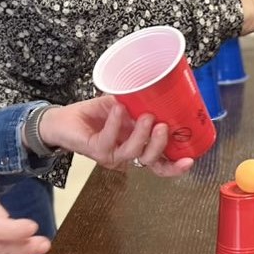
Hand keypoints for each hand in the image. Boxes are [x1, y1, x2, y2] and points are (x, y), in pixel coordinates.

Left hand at [39, 98, 192, 178]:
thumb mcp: (125, 105)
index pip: (160, 164)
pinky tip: (118, 109)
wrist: (63, 118)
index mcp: (138, 148)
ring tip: (145, 115)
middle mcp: (126, 155)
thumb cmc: (95, 114)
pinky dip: (115, 123)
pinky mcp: (95, 150)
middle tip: (163, 127)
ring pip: (132, 153)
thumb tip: (162, 87)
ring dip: (141, 135)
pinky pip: (108, 140)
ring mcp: (111, 155)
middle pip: (150, 161)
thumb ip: (141, 103)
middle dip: (160, 145)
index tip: (190, 159)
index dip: (175, 166)